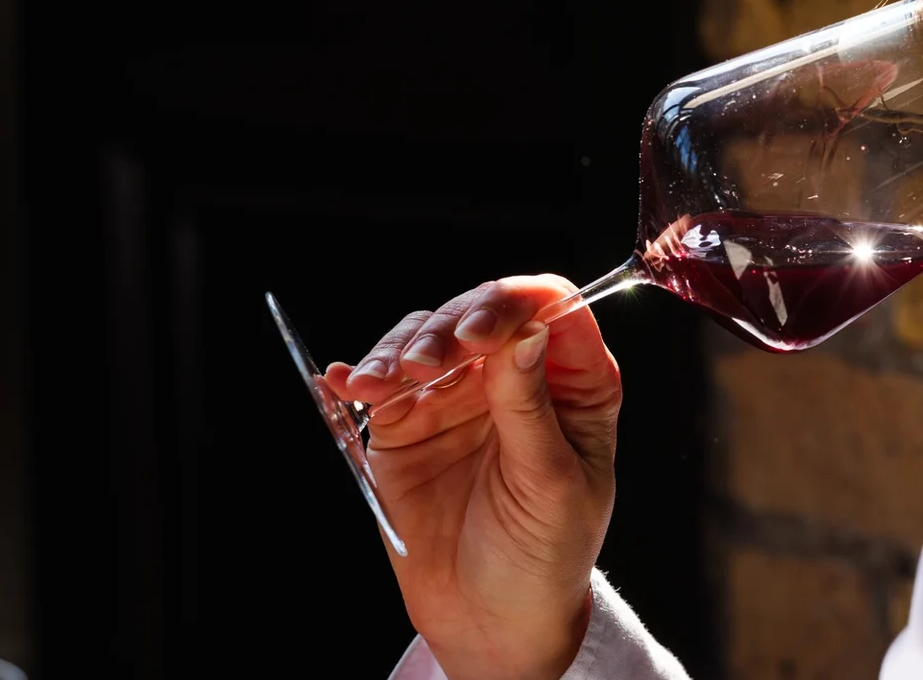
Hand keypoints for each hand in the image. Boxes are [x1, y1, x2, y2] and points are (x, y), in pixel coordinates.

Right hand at [325, 275, 619, 679]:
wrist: (493, 616)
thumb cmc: (547, 553)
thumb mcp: (553, 484)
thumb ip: (532, 409)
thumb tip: (526, 334)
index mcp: (574, 383)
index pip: (552, 310)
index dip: (516, 306)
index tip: (482, 332)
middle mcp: (517, 376)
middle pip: (482, 313)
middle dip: (449, 326)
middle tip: (427, 362)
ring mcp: (460, 395)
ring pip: (427, 338)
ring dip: (401, 349)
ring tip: (384, 380)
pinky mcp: (408, 422)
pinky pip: (383, 382)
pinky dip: (361, 374)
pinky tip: (348, 382)